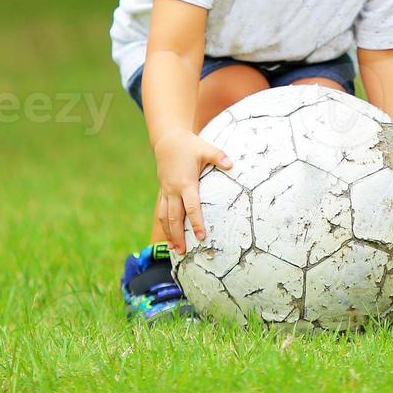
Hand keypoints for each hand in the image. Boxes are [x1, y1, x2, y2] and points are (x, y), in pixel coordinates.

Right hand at [154, 129, 233, 253]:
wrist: (167, 140)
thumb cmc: (189, 145)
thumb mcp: (205, 148)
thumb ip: (219, 157)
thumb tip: (232, 165)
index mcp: (186, 183)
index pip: (192, 207)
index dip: (196, 222)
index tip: (201, 236)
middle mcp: (174, 190)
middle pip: (175, 217)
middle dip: (179, 235)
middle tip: (184, 252)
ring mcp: (166, 191)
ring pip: (165, 217)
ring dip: (169, 234)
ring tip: (175, 249)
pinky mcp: (162, 191)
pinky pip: (161, 211)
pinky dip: (164, 225)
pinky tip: (168, 236)